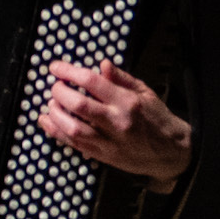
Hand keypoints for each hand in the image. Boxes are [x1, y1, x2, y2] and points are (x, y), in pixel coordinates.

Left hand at [41, 60, 193, 189]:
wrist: (172, 152)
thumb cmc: (157, 119)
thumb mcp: (145, 92)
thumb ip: (121, 78)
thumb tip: (102, 64)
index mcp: (127, 101)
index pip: (92, 82)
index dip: (69, 72)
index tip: (56, 68)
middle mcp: (117, 120)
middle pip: (78, 104)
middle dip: (59, 92)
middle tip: (55, 86)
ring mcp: (109, 140)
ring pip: (73, 128)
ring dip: (55, 114)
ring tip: (51, 104)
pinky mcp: (103, 154)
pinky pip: (74, 144)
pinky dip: (56, 132)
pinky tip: (47, 121)